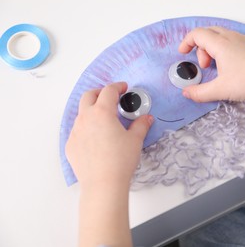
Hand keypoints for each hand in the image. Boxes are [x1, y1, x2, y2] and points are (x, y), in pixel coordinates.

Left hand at [65, 82, 152, 246]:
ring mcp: (75, 132)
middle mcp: (85, 118)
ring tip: (104, 119)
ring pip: (81, 113)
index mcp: (102, 112)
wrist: (103, 184)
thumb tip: (147, 118)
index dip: (117, 87)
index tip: (123, 88)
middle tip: (110, 97)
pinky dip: (86, 127)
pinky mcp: (70, 145)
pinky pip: (77, 130)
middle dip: (100, 92)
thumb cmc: (120, 161)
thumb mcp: (135, 140)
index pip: (108, 91)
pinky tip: (96, 138)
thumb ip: (141, 125)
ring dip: (92, 110)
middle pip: (89, 96)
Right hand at [179, 26, 244, 102]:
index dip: (186, 42)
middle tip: (203, 65)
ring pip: (222, 36)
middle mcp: (232, 37)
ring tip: (217, 68)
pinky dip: (225, 49)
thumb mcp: (220, 90)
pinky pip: (234, 40)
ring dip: (213, 49)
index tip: (183, 53)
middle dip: (200, 47)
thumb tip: (187, 93)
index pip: (198, 34)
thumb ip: (200, 93)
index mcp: (221, 44)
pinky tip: (231, 67)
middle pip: (209, 32)